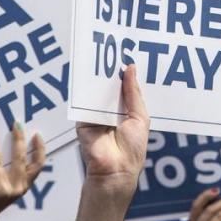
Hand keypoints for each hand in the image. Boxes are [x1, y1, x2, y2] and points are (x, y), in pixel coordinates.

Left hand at [0, 123, 46, 220]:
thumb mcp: (9, 190)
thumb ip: (13, 175)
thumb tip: (14, 149)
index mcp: (24, 187)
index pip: (38, 166)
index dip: (40, 150)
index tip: (37, 135)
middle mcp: (17, 188)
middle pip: (20, 158)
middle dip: (18, 138)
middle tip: (15, 123)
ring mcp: (3, 189)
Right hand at [76, 63, 149, 198]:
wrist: (115, 169)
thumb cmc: (132, 148)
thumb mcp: (139, 117)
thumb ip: (133, 93)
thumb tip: (130, 69)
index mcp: (125, 111)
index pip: (123, 88)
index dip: (124, 74)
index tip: (125, 55)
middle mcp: (109, 111)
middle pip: (108, 87)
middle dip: (110, 73)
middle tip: (111, 51)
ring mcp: (95, 115)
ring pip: (95, 92)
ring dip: (98, 78)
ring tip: (100, 57)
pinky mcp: (82, 120)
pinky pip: (83, 102)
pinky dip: (86, 90)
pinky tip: (89, 75)